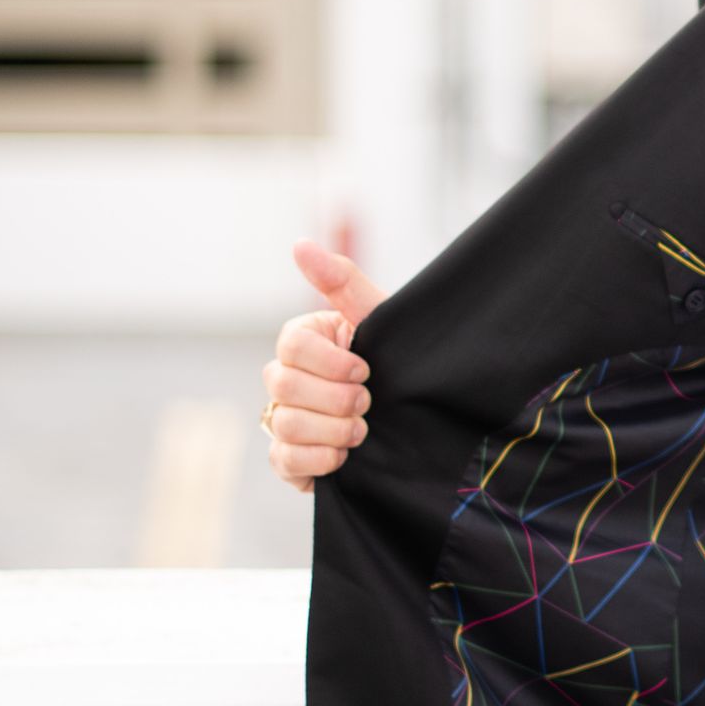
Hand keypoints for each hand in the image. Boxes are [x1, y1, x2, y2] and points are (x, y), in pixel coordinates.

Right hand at [261, 242, 385, 493]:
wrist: (421, 415)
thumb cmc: (398, 358)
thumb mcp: (379, 317)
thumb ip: (342, 281)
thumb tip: (300, 244)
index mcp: (305, 340)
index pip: (291, 345)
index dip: (330, 362)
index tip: (365, 369)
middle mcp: (287, 378)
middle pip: (283, 385)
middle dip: (335, 398)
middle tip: (369, 403)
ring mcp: (284, 418)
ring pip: (284, 424)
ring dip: (332, 430)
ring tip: (362, 430)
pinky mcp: (290, 457)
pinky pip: (283, 460)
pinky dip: (317, 460)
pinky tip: (345, 455)